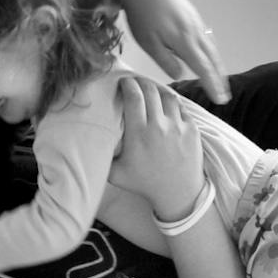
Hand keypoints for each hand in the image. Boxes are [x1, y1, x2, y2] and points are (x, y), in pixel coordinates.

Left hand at [92, 0, 228, 103]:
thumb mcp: (147, 42)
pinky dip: (210, 50)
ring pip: (210, 46)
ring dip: (217, 64)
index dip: (213, 85)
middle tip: (225, 94)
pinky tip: (208, 54)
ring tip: (220, 77)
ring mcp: (194, 20)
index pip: (203, 68)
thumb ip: (165, 60)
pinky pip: (205, 36)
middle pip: (212, 58)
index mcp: (184, 40)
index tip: (220, 100)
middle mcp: (194, 30)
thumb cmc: (139, 13)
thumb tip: (181, 74)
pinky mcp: (191, 12)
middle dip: (219, 77)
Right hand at [107, 76, 204, 217]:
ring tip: (151, 90)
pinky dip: (173, 103)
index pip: (133, 97)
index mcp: (139, 134)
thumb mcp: (116, 174)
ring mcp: (178, 127)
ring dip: (158, 90)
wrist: (179, 195)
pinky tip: (166, 105)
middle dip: (141, 82)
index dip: (127, 84)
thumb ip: (102, 157)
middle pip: (150, 90)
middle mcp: (159, 127)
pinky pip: (182, 108)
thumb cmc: (145, 185)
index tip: (123, 82)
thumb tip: (85, 143)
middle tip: (135, 82)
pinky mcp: (192, 130)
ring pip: (168, 96)